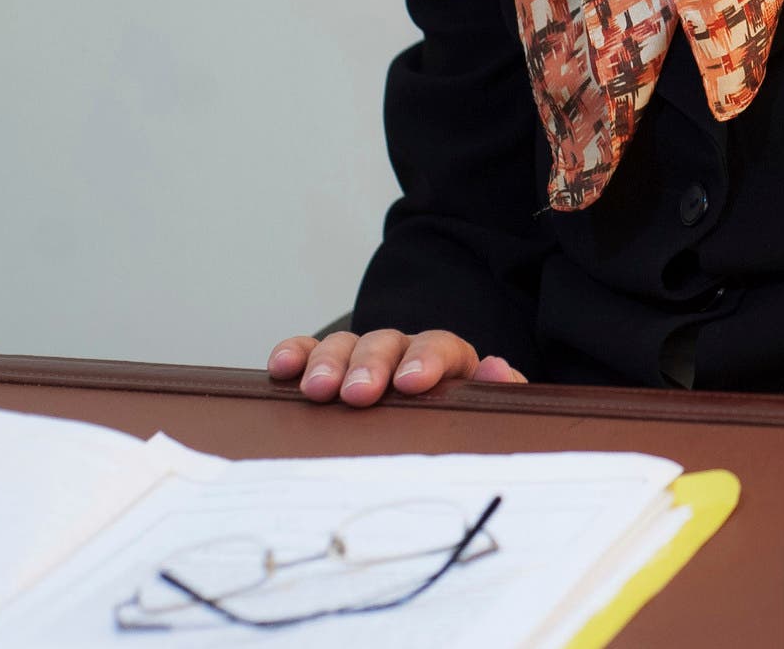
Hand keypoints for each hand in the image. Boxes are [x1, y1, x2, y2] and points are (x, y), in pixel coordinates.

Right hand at [265, 329, 526, 406]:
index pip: (439, 346)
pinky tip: (281, 369)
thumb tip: (495, 367)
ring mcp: (361, 359)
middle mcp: (401, 352)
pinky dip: (294, 355)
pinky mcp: (327, 370)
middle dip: (371, 365)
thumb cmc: (457, 427)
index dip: (425, 360)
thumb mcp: (488, 414)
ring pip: (345, 346)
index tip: (412, 383)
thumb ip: (502, 392)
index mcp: (446, 361)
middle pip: (386, 342)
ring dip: (329, 363)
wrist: (428, 440)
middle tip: (358, 394)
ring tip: (316, 391)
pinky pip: (308, 353)